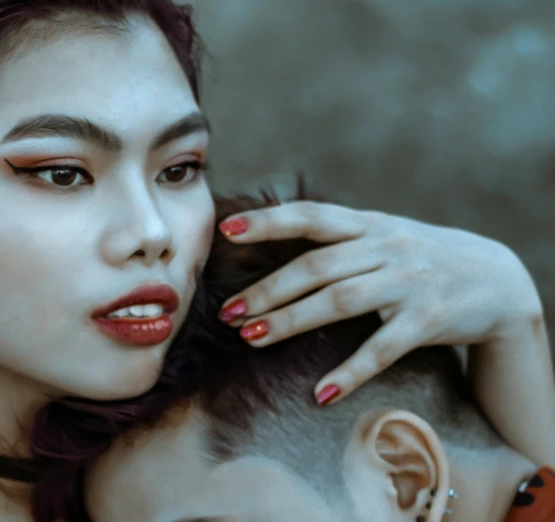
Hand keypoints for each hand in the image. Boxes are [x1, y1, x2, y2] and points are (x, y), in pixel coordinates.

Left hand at [216, 200, 543, 404]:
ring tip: (252, 339)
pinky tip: (321, 393)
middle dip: (267, 291)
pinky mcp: (429, 319)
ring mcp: (407, 282)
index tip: (227, 230)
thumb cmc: (424, 258)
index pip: (311, 216)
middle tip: (229, 313)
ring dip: (291, 322)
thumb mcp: (385, 234)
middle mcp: (386, 247)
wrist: (500, 280)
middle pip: (315, 267)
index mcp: (368, 225)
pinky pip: (382, 348)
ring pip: (339, 301)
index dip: (269, 222)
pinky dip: (350, 371)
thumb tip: (277, 239)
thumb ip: (340, 238)